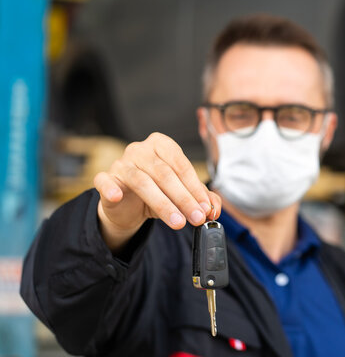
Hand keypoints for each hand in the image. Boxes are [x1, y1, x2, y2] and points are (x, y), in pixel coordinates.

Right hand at [93, 132, 220, 251]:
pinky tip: (117, 196)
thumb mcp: (181, 194)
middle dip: (184, 199)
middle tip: (196, 217)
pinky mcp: (105, 178)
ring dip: (163, 204)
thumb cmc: (157, 192)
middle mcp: (140, 150)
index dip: (195, 188)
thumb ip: (200, 198)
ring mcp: (121, 163)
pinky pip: (105, 181)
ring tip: (178, 222)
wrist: (128, 205)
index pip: (182, 165)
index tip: (206, 208)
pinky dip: (111, 188)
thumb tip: (214, 208)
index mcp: (162, 145)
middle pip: (165, 173)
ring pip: (142, 181)